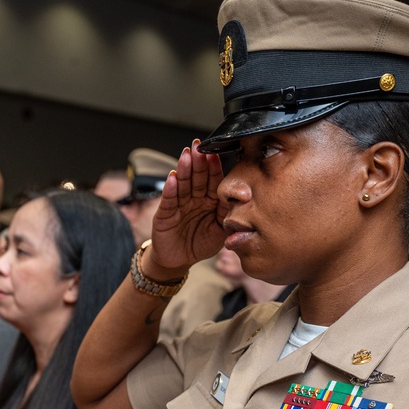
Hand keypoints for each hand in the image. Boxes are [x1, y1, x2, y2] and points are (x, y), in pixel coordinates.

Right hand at [146, 141, 228, 277]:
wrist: (178, 261)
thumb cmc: (200, 244)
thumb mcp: (221, 231)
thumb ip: (229, 215)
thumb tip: (243, 199)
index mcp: (209, 201)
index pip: (213, 181)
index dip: (214, 168)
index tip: (216, 154)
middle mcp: (194, 199)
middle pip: (197, 178)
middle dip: (198, 162)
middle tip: (199, 146)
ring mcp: (179, 205)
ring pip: (182, 185)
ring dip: (184, 170)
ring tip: (186, 155)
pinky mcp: (165, 214)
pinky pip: (169, 200)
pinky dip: (170, 189)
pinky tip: (173, 177)